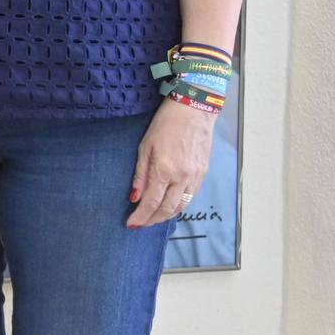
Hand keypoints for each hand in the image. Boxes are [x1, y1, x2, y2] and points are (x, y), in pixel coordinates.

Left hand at [126, 102, 215, 227]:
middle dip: (152, 220)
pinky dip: (179, 206)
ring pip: (181, 206)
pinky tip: (170, 206)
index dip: (141, 217)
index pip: (151, 202)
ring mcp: (195, 177)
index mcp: (165, 170)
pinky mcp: (203, 174)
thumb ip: (140, 174)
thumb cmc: (165, 124)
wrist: (193, 111)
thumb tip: (134, 197)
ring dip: (166, 216)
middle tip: (141, 224)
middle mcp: (182, 177)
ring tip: (153, 218)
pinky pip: (190, 197)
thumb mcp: (145, 146)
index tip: (131, 224)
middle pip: (167, 209)